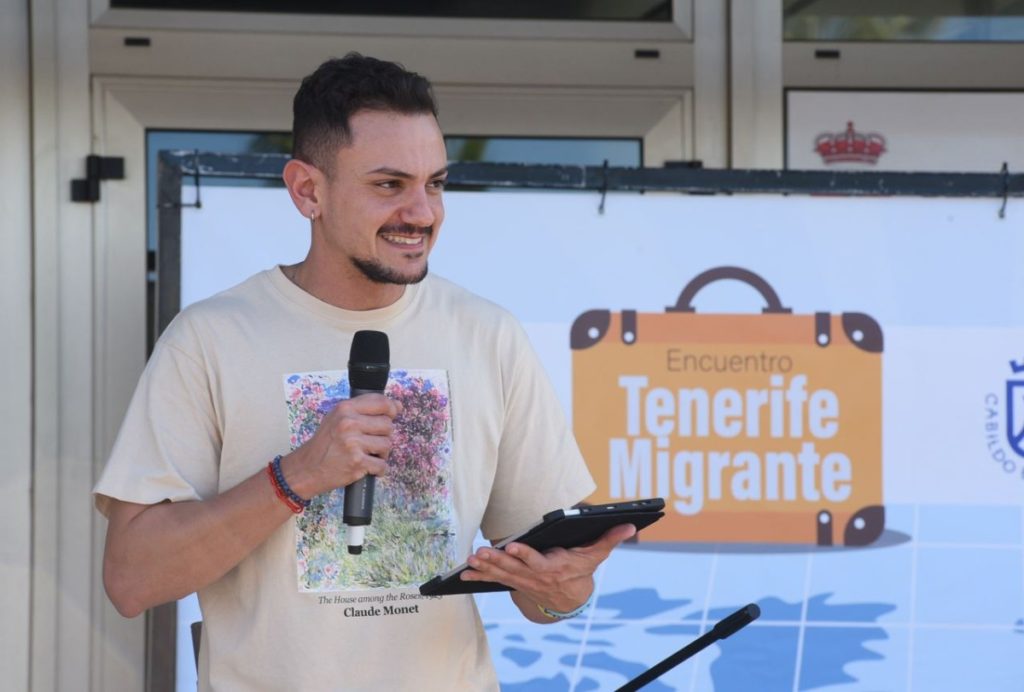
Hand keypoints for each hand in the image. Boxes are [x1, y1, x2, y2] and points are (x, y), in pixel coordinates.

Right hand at [280, 394, 401, 497]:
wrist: (307, 468)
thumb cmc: (325, 443)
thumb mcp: (337, 417)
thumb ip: (364, 409)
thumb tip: (397, 406)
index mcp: (345, 409)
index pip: (381, 402)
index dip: (391, 409)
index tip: (392, 415)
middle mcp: (349, 423)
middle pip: (388, 425)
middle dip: (384, 435)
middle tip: (371, 441)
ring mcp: (353, 443)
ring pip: (387, 444)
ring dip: (381, 453)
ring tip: (367, 454)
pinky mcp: (357, 462)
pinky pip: (382, 464)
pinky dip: (378, 469)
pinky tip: (367, 467)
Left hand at [461, 523, 636, 613]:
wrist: (569, 600)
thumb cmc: (580, 569)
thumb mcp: (596, 555)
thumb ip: (610, 539)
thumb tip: (630, 525)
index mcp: (554, 568)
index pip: (537, 561)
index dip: (524, 555)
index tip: (511, 547)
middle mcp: (535, 577)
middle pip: (513, 569)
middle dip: (495, 561)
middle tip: (480, 553)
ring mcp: (522, 582)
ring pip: (501, 574)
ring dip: (484, 568)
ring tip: (471, 559)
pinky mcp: (513, 583)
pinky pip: (494, 580)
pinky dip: (478, 578)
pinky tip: (463, 574)